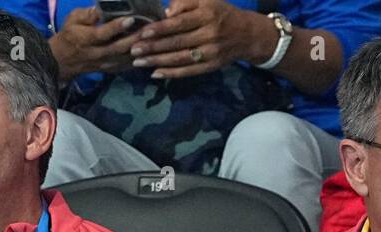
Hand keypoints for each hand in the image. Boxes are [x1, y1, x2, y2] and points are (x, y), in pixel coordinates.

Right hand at [51, 7, 141, 80]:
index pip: (103, 34)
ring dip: (140, 49)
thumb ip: (88, 14)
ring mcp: (105, 64)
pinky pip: (127, 65)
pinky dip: (139, 58)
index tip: (130, 19)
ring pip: (125, 58)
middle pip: (118, 48)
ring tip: (152, 38)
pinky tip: (149, 49)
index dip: (116, 27)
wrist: (63, 61)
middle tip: (149, 28)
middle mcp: (96, 54)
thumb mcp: (73, 19)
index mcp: (85, 39)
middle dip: (135, 38)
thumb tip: (103, 6)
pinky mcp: (111, 69)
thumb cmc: (70, 35)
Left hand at [129, 0, 266, 78]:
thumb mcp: (206, 0)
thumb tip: (166, 13)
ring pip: (180, 59)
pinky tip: (155, 73)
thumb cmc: (221, 13)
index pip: (180, 23)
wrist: (247, 34)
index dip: (160, 28)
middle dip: (153, 47)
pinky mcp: (211, 67)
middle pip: (177, 42)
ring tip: (138, 62)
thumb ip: (185, 2)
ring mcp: (211, 53)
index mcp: (207, 15)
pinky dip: (171, 74)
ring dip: (157, 61)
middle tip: (133, 50)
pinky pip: (188, 71)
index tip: (143, 32)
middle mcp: (210, 35)